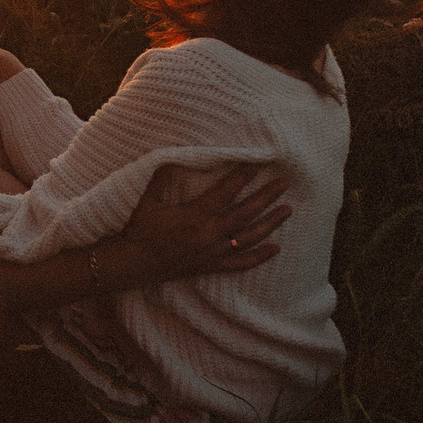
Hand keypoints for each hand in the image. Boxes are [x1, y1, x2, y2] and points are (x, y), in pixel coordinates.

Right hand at [107, 166, 290, 286]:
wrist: (134, 264)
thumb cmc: (140, 230)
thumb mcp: (148, 201)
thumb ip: (161, 178)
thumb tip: (173, 155)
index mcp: (193, 216)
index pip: (225, 193)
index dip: (242, 177)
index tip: (257, 163)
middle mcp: (208, 235)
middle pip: (244, 214)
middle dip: (266, 197)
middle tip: (284, 183)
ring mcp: (212, 252)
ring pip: (248, 237)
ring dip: (270, 223)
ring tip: (287, 210)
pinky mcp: (211, 266)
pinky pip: (240, 263)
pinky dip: (259, 257)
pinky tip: (276, 248)